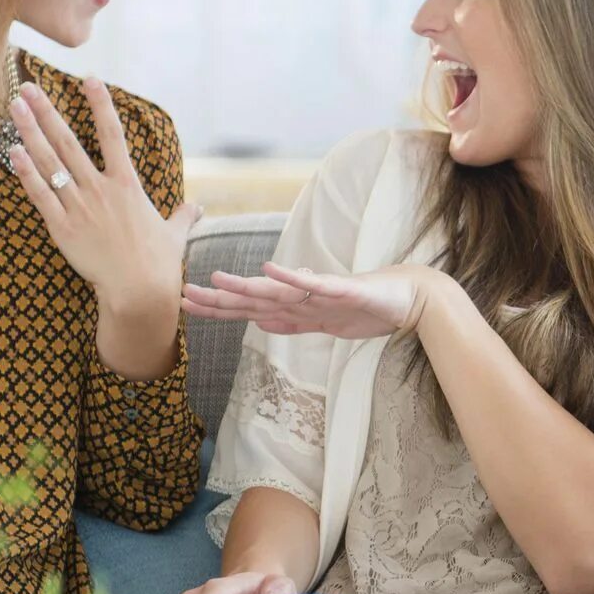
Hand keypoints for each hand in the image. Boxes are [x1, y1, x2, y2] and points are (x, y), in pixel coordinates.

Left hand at [8, 79, 199, 311]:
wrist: (139, 291)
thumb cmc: (159, 263)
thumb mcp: (174, 235)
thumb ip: (182, 216)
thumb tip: (196, 208)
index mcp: (128, 185)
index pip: (114, 135)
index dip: (101, 105)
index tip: (90, 79)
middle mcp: (101, 189)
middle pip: (69, 141)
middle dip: (47, 111)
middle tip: (27, 86)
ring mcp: (79, 206)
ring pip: (49, 162)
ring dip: (29, 131)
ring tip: (14, 107)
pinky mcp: (62, 227)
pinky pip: (40, 194)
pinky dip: (25, 171)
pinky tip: (12, 150)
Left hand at [182, 262, 443, 340]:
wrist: (410, 298)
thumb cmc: (369, 308)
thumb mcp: (324, 324)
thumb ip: (292, 323)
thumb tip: (258, 323)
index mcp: (297, 307)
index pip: (250, 309)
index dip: (218, 308)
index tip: (185, 305)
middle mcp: (304, 297)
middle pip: (255, 300)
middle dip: (219, 300)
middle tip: (183, 295)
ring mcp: (323, 293)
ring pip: (278, 292)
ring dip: (247, 287)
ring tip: (217, 281)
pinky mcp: (344, 290)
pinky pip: (315, 285)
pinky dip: (293, 278)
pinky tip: (271, 270)